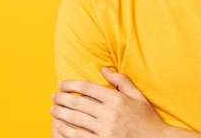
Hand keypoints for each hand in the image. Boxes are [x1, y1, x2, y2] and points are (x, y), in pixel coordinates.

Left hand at [51, 67, 174, 137]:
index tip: (61, 84)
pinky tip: (60, 125)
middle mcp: (109, 113)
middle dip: (62, 98)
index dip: (71, 84)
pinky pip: (79, 136)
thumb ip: (121, 81)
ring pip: (75, 119)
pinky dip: (67, 130)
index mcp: (117, 99)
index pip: (87, 87)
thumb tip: (104, 69)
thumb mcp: (138, 96)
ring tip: (53, 109)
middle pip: (78, 102)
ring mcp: (105, 130)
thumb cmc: (147, 119)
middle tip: (53, 96)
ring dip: (61, 113)